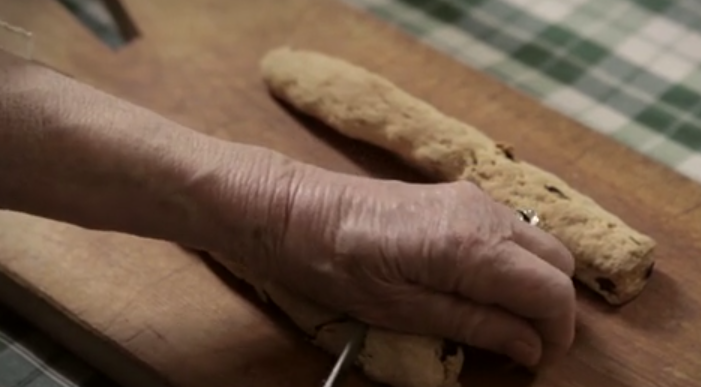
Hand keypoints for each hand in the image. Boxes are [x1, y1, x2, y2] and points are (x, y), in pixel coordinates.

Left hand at [256, 176, 575, 367]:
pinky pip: (509, 229)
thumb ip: (476, 325)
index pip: (551, 289)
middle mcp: (485, 213)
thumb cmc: (339, 266)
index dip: (557, 330)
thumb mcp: (405, 310)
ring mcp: (473, 198)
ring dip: (532, 281)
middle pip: (557, 261)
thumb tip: (532, 346)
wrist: (298, 211)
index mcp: (473, 246)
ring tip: (497, 315)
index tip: (540, 359)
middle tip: (520, 340)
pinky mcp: (458, 195)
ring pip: (536, 242)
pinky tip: (478, 282)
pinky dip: (512, 260)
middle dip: (551, 305)